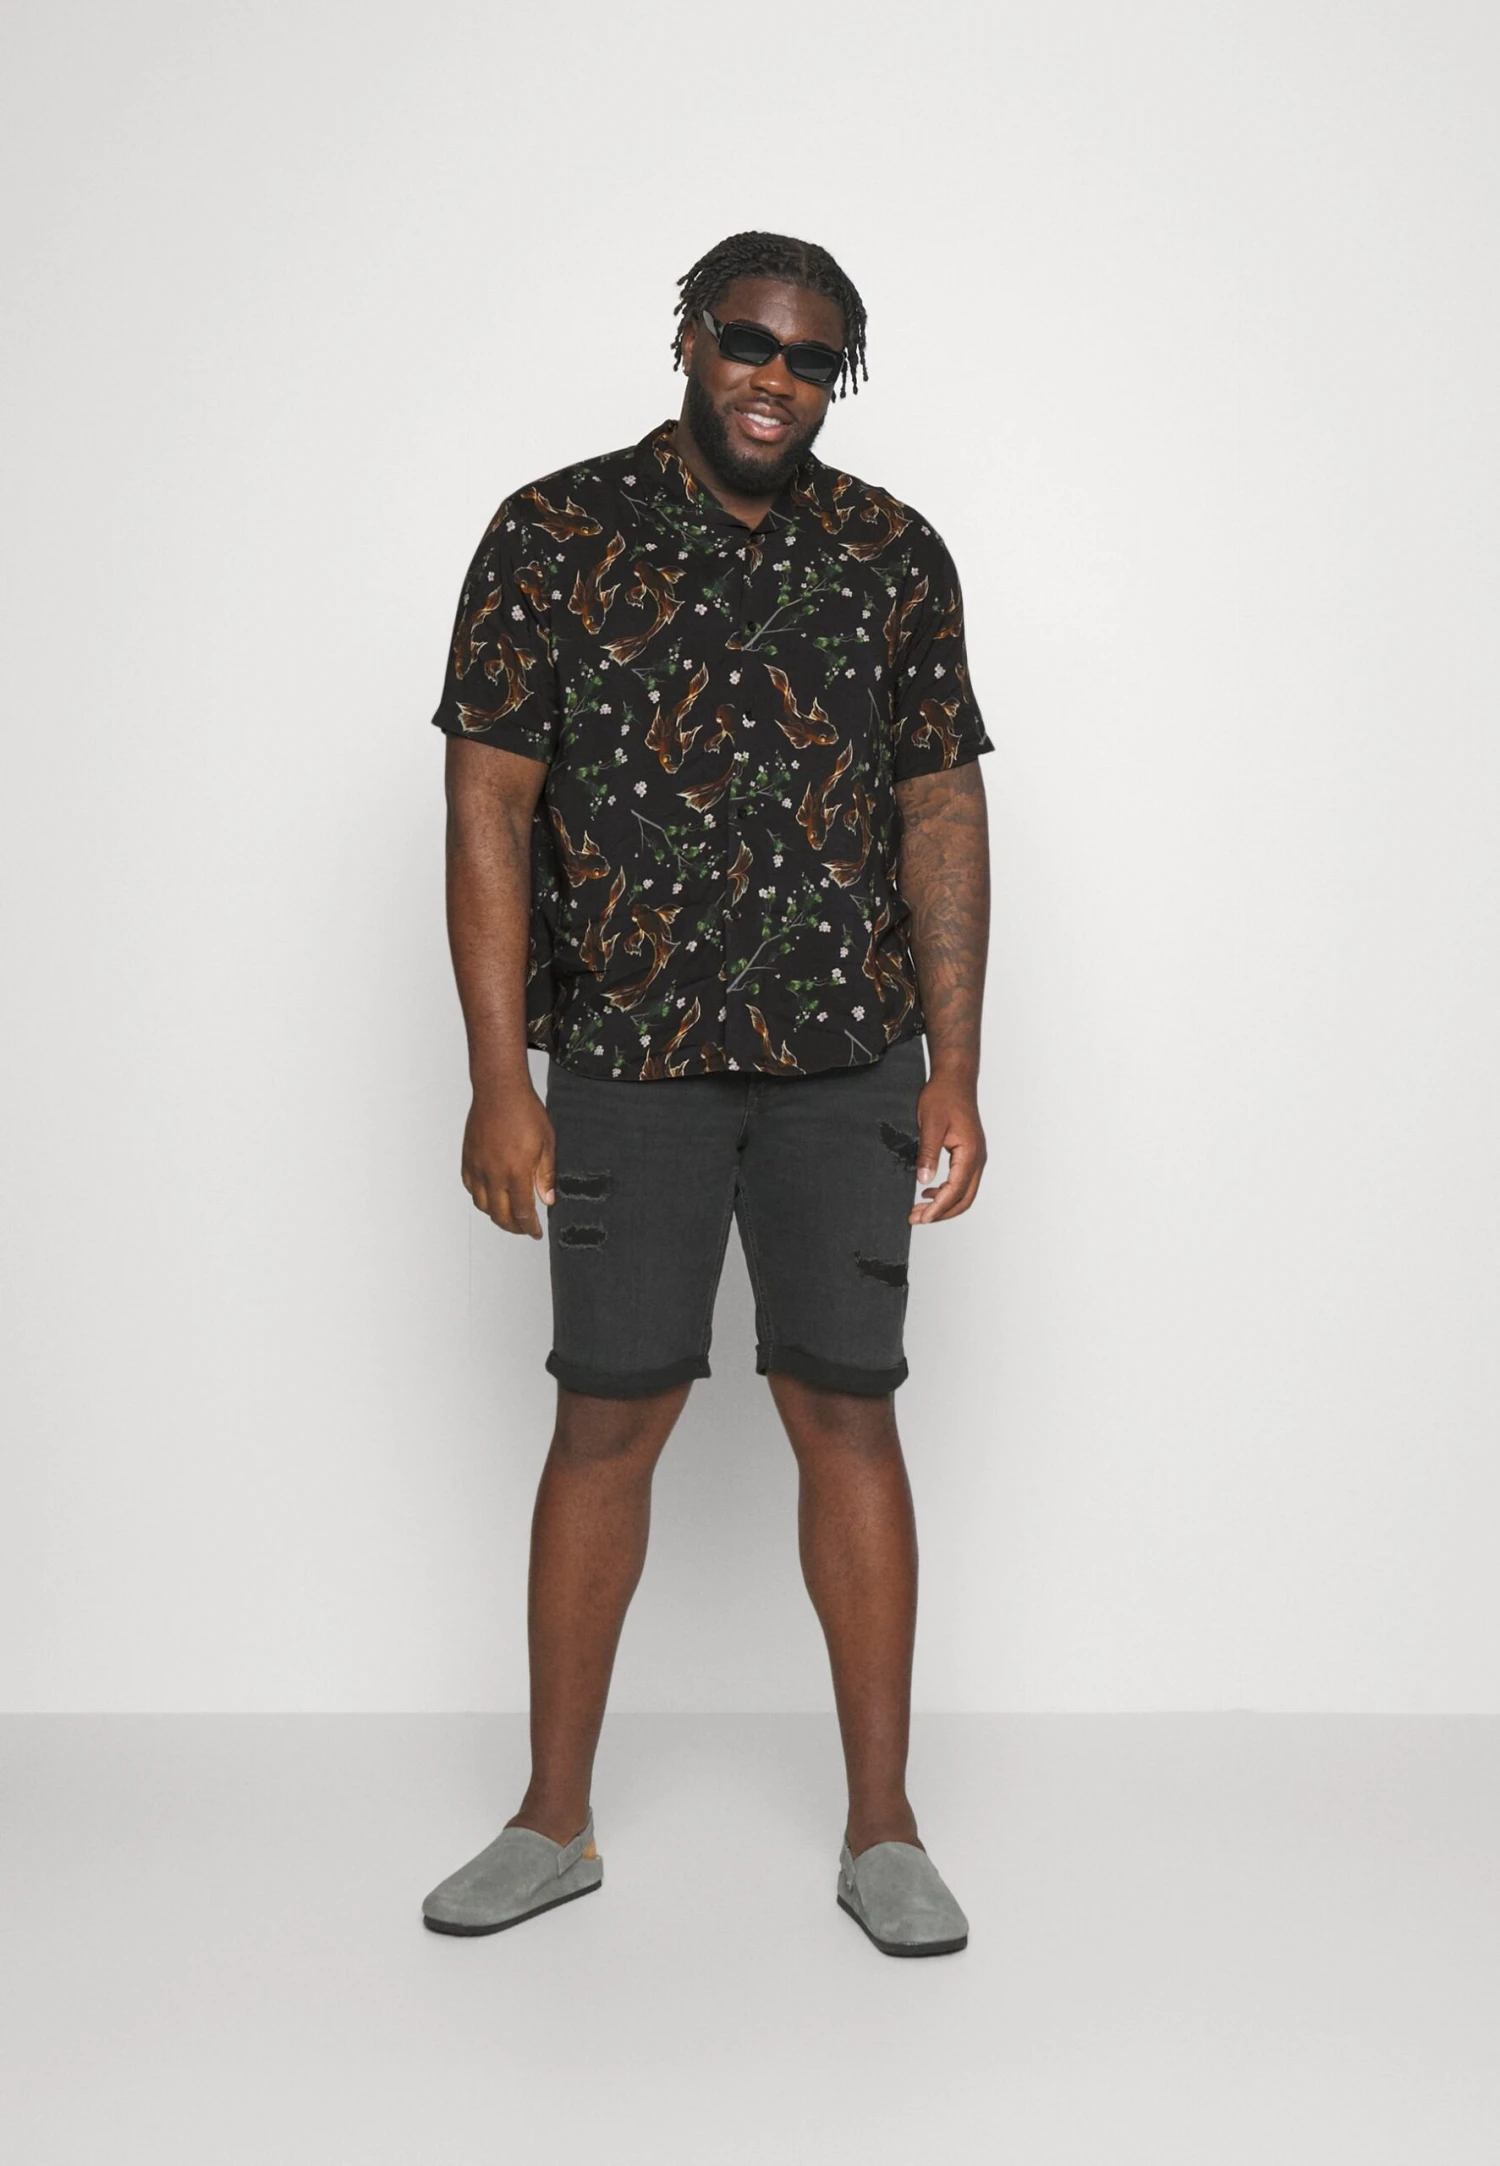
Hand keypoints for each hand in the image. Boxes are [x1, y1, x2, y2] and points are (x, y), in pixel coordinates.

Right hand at [462, 1080, 554, 1238]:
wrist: (499, 1091)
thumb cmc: (524, 1111)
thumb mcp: (547, 1143)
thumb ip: (546, 1174)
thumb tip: (548, 1200)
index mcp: (516, 1172)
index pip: (521, 1211)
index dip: (529, 1227)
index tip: (535, 1232)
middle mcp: (493, 1174)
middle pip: (500, 1214)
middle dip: (513, 1227)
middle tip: (523, 1228)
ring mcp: (477, 1167)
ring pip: (482, 1204)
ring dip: (495, 1215)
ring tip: (508, 1216)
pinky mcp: (468, 1159)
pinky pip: (470, 1187)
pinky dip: (480, 1197)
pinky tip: (490, 1196)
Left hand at [909, 1075, 986, 1224]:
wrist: (955, 1079)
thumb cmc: (943, 1097)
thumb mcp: (930, 1125)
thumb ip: (928, 1154)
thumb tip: (923, 1182)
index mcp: (970, 1153)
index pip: (955, 1191)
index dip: (937, 1208)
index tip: (920, 1218)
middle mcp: (977, 1158)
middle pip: (964, 1199)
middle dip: (941, 1213)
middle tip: (916, 1219)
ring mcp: (975, 1156)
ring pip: (964, 1193)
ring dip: (943, 1204)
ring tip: (919, 1209)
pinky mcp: (969, 1154)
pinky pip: (961, 1181)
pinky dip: (946, 1192)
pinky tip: (928, 1192)